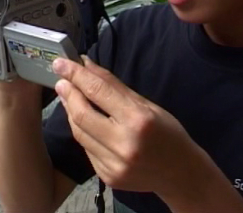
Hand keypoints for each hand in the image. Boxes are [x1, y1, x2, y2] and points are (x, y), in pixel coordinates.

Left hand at [52, 56, 206, 196]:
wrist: (181, 174)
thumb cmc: (168, 133)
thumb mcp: (147, 105)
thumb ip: (114, 87)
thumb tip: (86, 66)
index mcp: (138, 120)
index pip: (99, 91)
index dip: (76, 75)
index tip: (61, 63)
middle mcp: (123, 143)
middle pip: (81, 114)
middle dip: (68, 93)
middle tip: (61, 79)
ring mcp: (113, 164)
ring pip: (79, 133)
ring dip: (71, 111)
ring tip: (68, 95)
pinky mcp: (107, 177)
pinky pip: (86, 149)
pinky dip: (82, 131)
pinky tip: (82, 120)